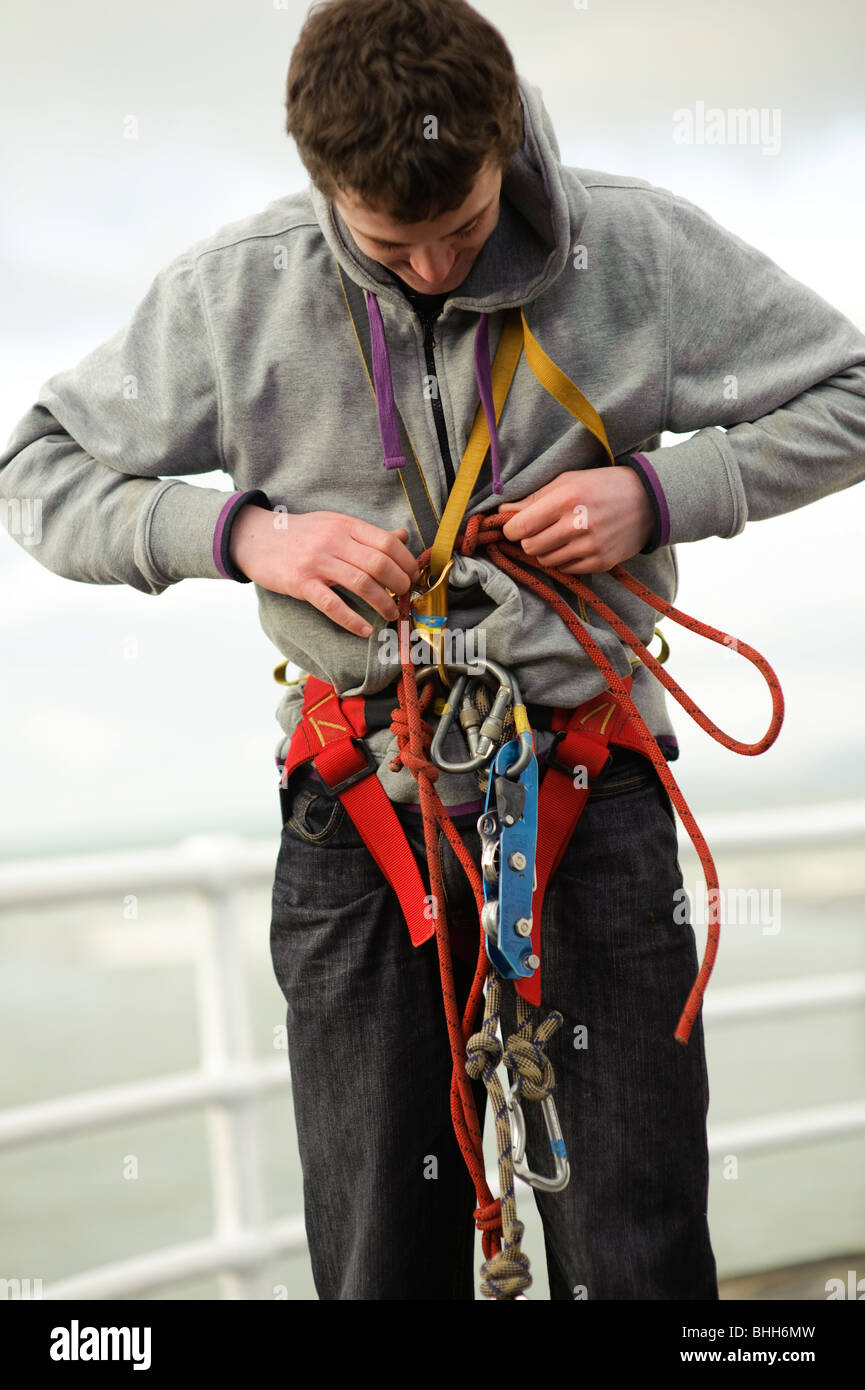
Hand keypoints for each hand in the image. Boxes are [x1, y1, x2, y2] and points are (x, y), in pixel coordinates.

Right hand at [228, 505, 419, 636]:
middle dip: (399, 584)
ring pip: (361, 583)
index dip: (406, 562)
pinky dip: (352, 620)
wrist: (255, 538)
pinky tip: (364, 629)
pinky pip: (332, 604)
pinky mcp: (301, 583)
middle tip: (405, 596)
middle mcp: (333, 541)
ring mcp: (316, 562)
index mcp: (345, 525)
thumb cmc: (300, 534)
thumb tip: (402, 537)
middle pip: (379, 563)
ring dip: (382, 603)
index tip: (413, 577)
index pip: (387, 542)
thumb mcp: (335, 524)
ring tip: (391, 613)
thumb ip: (367, 533)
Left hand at [500, 466, 652, 572]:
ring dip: (546, 550)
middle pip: (530, 547)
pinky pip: (565, 569)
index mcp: (566, 499)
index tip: (513, 526)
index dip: (511, 529)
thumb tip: (502, 513)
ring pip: (546, 561)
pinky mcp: (600, 562)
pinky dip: (564, 560)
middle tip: (539, 530)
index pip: (520, 526)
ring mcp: (590, 547)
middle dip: (528, 539)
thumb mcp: (568, 480)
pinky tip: (574, 545)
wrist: (648, 500)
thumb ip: (534, 498)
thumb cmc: (602, 485)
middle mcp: (577, 525)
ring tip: (559, 536)